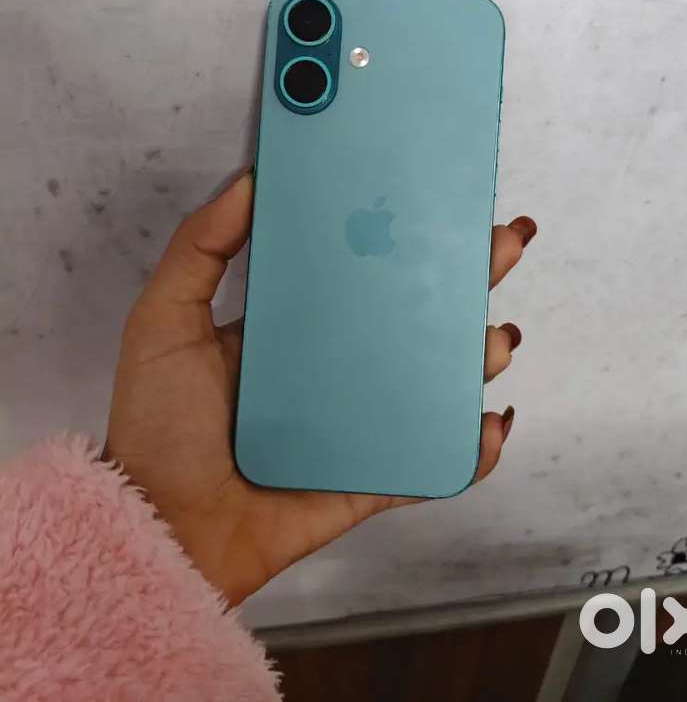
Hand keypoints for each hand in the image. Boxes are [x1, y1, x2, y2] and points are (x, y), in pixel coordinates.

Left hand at [106, 170, 535, 605]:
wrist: (164, 531)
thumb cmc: (160, 424)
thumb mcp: (164, 320)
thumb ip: (199, 248)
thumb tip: (250, 179)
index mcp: (297, 323)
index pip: (361, 268)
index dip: (405, 234)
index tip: (442, 199)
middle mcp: (337, 365)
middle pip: (415, 314)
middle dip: (467, 278)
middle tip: (503, 245)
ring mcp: (361, 421)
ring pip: (435, 380)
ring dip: (479, 354)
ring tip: (496, 337)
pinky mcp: (372, 474)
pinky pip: (430, 459)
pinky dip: (470, 446)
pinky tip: (490, 423)